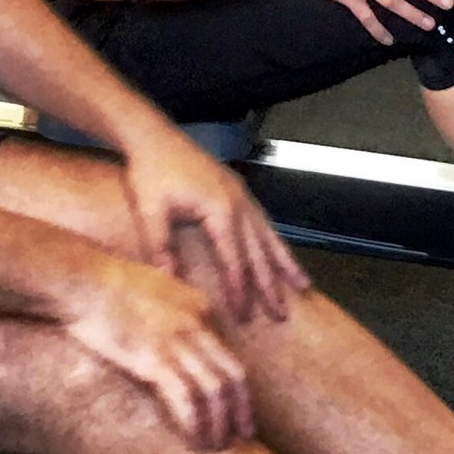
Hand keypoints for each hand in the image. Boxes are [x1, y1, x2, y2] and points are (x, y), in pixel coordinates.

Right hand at [62, 254, 254, 450]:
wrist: (79, 280)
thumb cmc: (101, 281)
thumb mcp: (150, 282)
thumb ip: (168, 300)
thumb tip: (170, 312)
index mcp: (196, 306)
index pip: (227, 351)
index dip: (235, 384)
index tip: (235, 406)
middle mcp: (194, 324)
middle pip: (233, 374)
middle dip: (241, 409)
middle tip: (243, 433)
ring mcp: (175, 342)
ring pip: (215, 391)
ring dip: (219, 424)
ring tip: (217, 446)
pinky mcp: (153, 359)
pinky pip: (186, 399)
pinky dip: (195, 424)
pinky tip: (195, 441)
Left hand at [119, 122, 306, 324]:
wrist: (154, 136)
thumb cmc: (150, 173)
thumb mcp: (150, 213)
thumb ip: (161, 249)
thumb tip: (170, 284)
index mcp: (220, 210)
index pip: (234, 261)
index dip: (240, 291)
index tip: (244, 317)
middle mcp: (238, 203)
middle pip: (259, 252)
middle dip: (271, 286)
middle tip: (282, 315)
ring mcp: (241, 195)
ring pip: (269, 236)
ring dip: (284, 263)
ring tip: (303, 286)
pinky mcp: (237, 191)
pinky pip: (262, 222)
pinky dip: (274, 241)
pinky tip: (280, 254)